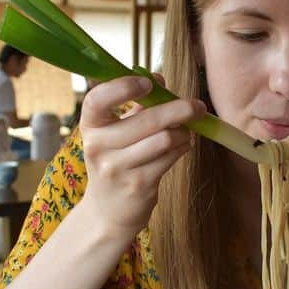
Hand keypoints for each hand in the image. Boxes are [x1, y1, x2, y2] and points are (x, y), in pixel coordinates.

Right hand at [78, 75, 204, 236]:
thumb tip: (158, 77)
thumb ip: (136, 106)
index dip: (123, 87)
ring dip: (182, 132)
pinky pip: (170, 157)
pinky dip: (182, 147)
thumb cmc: (116, 161)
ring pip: (164, 139)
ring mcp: (118, 168)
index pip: (97, 100)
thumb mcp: (115, 133)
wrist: (108, 211)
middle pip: (147, 120)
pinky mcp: (138, 185)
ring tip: (185, 131)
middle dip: (179, 109)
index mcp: (91, 127)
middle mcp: (99, 147)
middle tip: (197, 105)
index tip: (148, 83)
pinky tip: (182, 145)